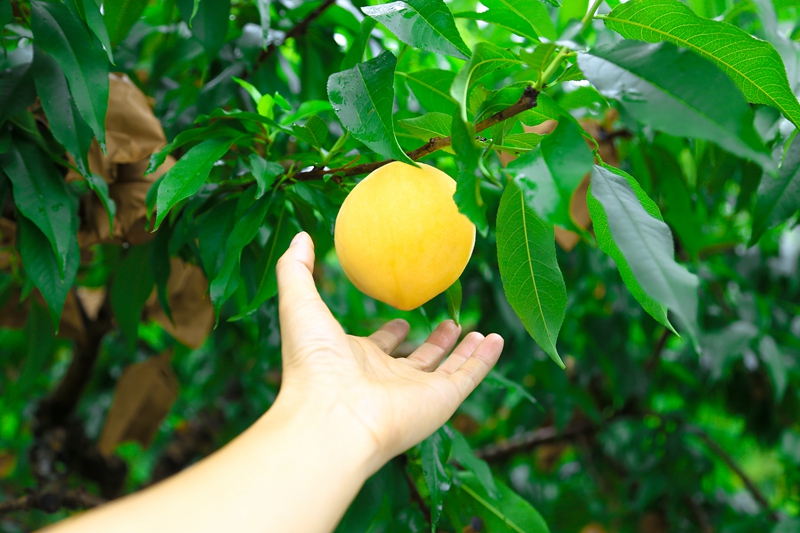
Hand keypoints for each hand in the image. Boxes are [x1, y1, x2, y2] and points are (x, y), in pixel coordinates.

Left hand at [274, 232, 503, 471]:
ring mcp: (415, 392)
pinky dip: (485, 360)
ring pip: (446, 371)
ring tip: (476, 331)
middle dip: (432, 344)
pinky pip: (469, 376)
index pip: (378, 347)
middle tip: (447, 323)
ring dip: (462, 352)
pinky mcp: (441, 401)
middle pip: (416, 362)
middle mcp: (387, 379)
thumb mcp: (299, 303)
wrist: (332, 414)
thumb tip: (300, 238)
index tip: (401, 318)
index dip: (389, 335)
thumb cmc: (313, 362)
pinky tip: (497, 340)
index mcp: (356, 360)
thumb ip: (297, 269)